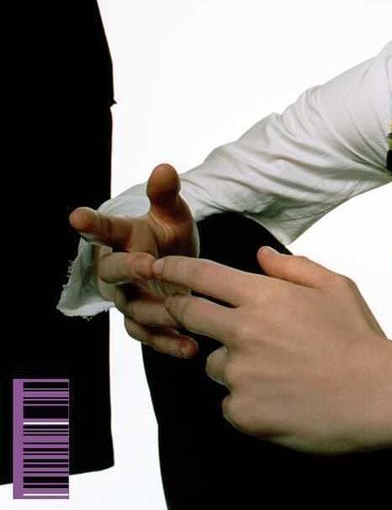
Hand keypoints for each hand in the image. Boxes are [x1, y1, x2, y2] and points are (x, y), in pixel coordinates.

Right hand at [69, 163, 199, 357]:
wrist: (174, 266)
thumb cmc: (167, 235)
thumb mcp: (172, 213)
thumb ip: (166, 194)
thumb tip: (164, 168)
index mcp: (121, 237)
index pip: (103, 228)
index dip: (91, 223)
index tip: (78, 216)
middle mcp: (117, 269)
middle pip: (113, 271)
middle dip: (128, 268)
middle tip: (147, 265)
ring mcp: (127, 298)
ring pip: (132, 308)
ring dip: (155, 311)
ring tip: (179, 312)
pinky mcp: (142, 321)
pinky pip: (149, 335)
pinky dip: (168, 342)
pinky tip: (190, 348)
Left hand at [151, 247, 391, 454]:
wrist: (378, 394)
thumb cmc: (361, 339)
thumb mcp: (337, 287)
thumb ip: (294, 268)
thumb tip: (260, 255)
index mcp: (264, 297)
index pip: (201, 276)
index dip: (174, 269)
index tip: (159, 268)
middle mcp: (243, 332)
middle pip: (188, 315)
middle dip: (184, 312)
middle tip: (201, 317)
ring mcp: (240, 374)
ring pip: (215, 363)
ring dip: (233, 364)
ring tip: (279, 372)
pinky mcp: (242, 412)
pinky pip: (231, 403)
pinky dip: (249, 401)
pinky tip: (284, 399)